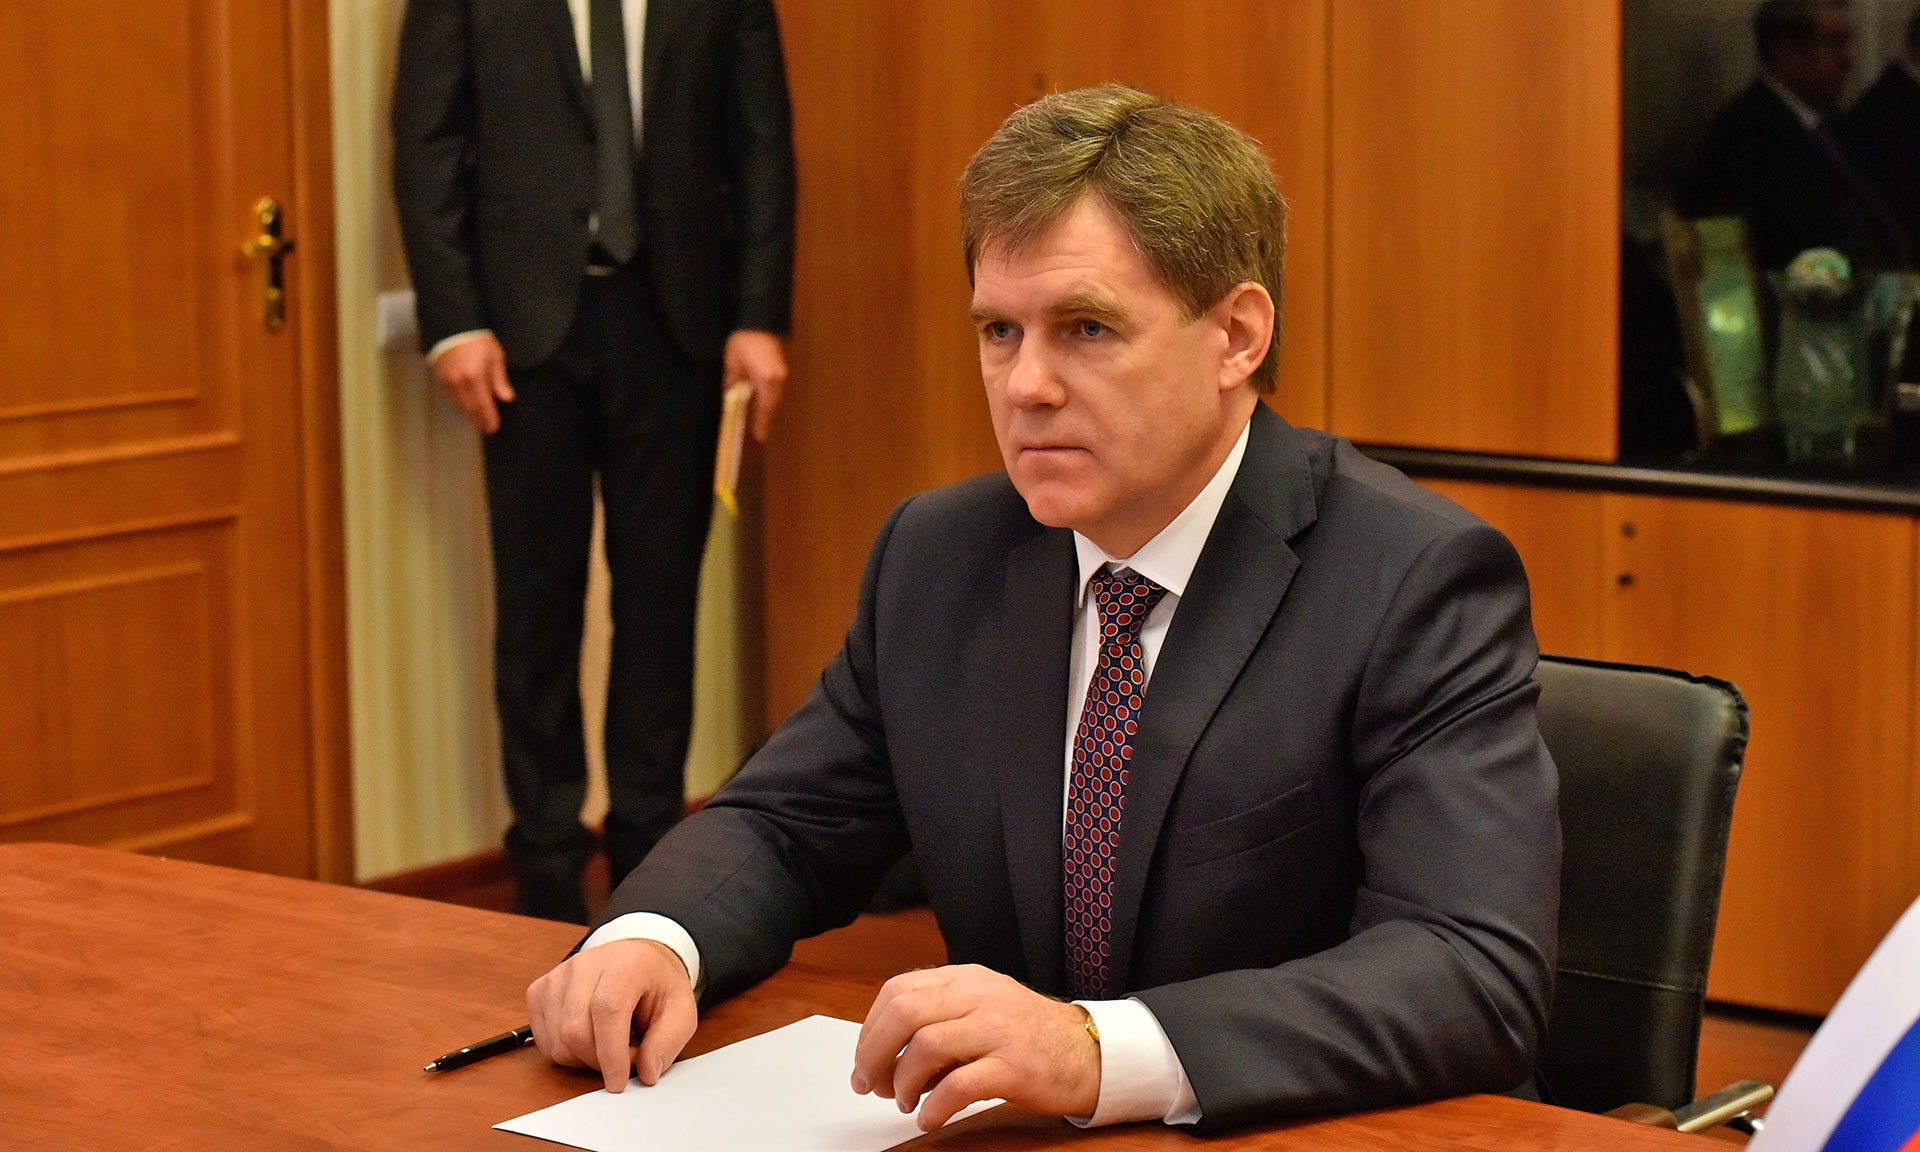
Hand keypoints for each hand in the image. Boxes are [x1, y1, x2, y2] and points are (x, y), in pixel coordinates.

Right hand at [431, 333, 514, 432]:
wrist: (453, 326)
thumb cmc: (479, 340)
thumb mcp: (495, 356)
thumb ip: (500, 379)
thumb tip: (507, 399)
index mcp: (476, 376)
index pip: (483, 404)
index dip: (489, 418)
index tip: (494, 428)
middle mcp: (460, 382)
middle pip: (470, 407)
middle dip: (479, 419)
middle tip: (487, 428)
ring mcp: (448, 381)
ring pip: (460, 404)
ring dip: (469, 414)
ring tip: (478, 422)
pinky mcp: (441, 378)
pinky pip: (452, 397)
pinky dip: (460, 405)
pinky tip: (466, 409)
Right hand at [525, 939, 697, 1092]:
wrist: (635, 960)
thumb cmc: (657, 985)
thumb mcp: (681, 1010)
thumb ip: (668, 1041)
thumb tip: (646, 1073)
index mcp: (624, 963)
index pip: (607, 1009)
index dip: (611, 1052)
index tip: (618, 1082)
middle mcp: (585, 964)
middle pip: (575, 1031)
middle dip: (600, 1061)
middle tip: (626, 1056)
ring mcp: (558, 976)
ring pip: (558, 1041)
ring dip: (584, 1059)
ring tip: (610, 1044)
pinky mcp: (540, 991)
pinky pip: (544, 1041)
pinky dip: (566, 1053)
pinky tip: (589, 1039)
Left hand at [723, 329, 787, 441]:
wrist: (756, 322)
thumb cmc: (742, 342)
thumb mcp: (732, 364)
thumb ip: (733, 383)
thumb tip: (730, 398)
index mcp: (765, 379)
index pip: (764, 407)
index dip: (761, 423)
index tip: (760, 437)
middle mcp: (776, 379)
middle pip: (771, 405)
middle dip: (765, 419)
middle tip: (759, 433)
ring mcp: (780, 374)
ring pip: (774, 399)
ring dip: (767, 410)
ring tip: (760, 423)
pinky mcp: (781, 370)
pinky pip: (775, 390)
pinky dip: (769, 400)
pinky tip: (762, 405)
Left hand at [850, 964, 1100, 1131]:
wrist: (1088, 1053)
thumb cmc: (1025, 1035)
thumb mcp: (979, 1007)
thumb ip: (935, 1018)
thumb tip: (879, 1055)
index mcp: (965, 979)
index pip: (899, 990)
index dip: (871, 1029)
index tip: (865, 1061)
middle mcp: (980, 996)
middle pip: (905, 1014)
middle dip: (875, 1054)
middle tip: (871, 1085)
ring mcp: (999, 1029)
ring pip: (927, 1046)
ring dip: (903, 1082)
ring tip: (905, 1102)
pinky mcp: (1015, 1067)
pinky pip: (960, 1085)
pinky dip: (934, 1106)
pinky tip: (929, 1117)